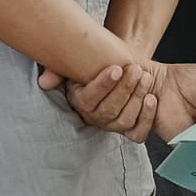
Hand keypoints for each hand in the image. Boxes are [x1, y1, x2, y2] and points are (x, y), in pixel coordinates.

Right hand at [39, 63, 157, 142]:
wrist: (123, 67)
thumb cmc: (100, 63)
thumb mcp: (77, 63)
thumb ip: (57, 71)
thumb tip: (43, 82)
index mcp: (80, 101)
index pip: (89, 99)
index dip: (103, 85)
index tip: (116, 68)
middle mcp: (95, 117)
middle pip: (109, 110)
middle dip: (124, 89)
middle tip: (135, 70)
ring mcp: (113, 126)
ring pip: (125, 120)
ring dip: (137, 98)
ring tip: (145, 78)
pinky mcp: (131, 131)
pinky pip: (139, 133)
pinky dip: (147, 117)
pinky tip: (151, 98)